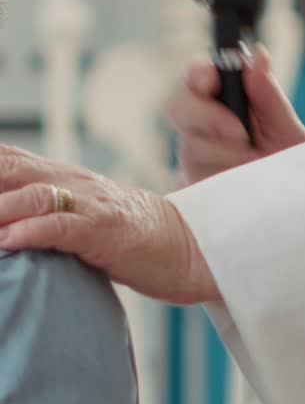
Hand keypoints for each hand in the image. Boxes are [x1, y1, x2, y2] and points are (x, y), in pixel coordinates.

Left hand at [0, 144, 219, 303]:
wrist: (188, 245)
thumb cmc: (126, 237)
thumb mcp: (75, 216)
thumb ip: (38, 211)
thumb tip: (4, 225)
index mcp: (58, 176)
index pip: (4, 158)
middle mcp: (69, 181)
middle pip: (7, 168)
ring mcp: (89, 203)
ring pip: (30, 194)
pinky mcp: (106, 230)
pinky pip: (64, 225)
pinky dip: (31, 231)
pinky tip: (8, 242)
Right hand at [166, 45, 304, 185]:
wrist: (292, 209)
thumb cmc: (288, 164)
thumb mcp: (285, 130)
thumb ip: (269, 94)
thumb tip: (258, 56)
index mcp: (222, 101)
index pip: (196, 75)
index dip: (199, 73)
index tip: (213, 80)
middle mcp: (200, 127)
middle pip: (178, 107)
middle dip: (208, 117)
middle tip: (239, 133)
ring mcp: (192, 159)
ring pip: (189, 148)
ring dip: (225, 156)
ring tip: (253, 165)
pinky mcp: (190, 189)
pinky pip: (193, 181)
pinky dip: (221, 181)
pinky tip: (240, 184)